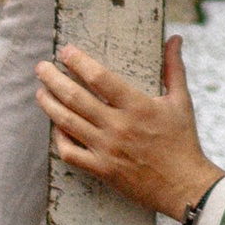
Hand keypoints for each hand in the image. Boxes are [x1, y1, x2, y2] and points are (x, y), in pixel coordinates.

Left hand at [35, 36, 222, 222]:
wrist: (184, 187)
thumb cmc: (183, 141)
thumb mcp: (181, 101)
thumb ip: (174, 67)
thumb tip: (174, 38)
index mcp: (137, 106)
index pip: (100, 78)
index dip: (79, 62)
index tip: (66, 51)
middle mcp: (118, 126)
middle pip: (76, 98)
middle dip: (53, 79)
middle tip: (41, 67)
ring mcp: (107, 150)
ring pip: (67, 123)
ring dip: (49, 105)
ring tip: (40, 92)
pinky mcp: (102, 170)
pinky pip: (70, 153)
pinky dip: (59, 138)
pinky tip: (56, 127)